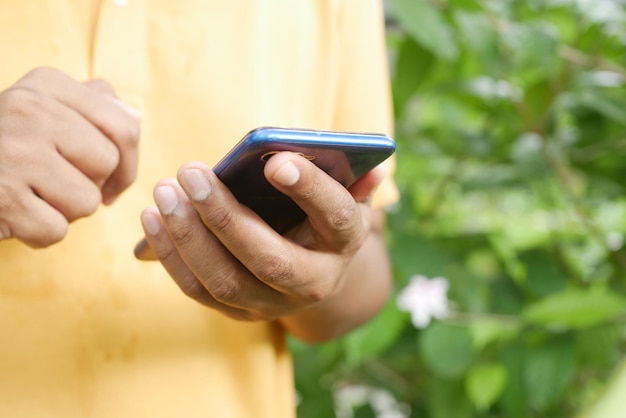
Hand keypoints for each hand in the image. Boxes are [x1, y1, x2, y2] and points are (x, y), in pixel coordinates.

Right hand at [0, 67, 140, 246]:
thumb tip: (133, 116)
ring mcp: (14, 154)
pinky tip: (16, 215)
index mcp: (46, 84)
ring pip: (88, 201)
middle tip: (58, 183)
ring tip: (34, 196)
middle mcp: (29, 111)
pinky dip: (40, 233)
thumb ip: (91, 105)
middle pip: (108, 164)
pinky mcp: (3, 199)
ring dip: (66, 210)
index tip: (114, 177)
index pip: (125, 127)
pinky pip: (56, 231)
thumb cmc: (5, 143)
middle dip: (93, 184)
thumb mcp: (41, 107)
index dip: (129, 162)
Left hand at [139, 151, 385, 323]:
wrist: (314, 273)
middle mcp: (314, 282)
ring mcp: (274, 304)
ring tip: (164, 192)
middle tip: (190, 172)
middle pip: (268, 258)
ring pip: (225, 282)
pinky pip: (199, 291)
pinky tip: (152, 219)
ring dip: (188, 237)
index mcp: (344, 242)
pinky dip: (171, 256)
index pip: (335, 217)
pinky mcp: (240, 312)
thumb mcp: (341, 195)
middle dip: (225, 217)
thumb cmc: (321, 218)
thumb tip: (373, 168)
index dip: (310, 189)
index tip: (276, 161)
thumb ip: (350, 181)